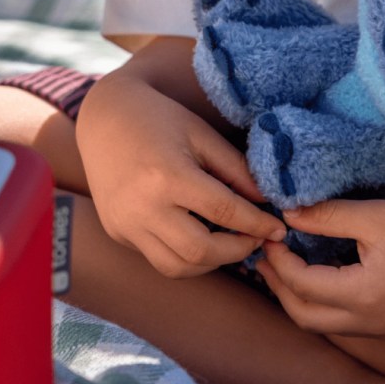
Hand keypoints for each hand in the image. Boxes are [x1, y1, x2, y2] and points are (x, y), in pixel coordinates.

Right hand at [77, 51, 285, 277]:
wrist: (104, 117)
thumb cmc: (159, 118)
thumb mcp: (203, 135)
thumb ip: (237, 170)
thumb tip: (268, 202)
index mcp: (168, 177)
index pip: (225, 213)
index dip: (258, 224)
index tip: (280, 228)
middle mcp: (143, 208)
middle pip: (200, 251)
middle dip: (238, 250)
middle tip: (257, 238)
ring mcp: (125, 224)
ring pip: (177, 267)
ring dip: (211, 261)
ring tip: (232, 241)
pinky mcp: (117, 232)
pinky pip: (157, 258)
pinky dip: (186, 256)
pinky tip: (202, 236)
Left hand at [256, 198, 384, 338]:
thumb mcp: (376, 214)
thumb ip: (327, 216)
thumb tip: (287, 214)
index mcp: (364, 296)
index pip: (302, 284)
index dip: (279, 259)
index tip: (269, 233)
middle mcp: (373, 324)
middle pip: (306, 316)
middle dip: (280, 286)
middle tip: (265, 255)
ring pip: (326, 324)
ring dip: (302, 297)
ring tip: (288, 263)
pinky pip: (349, 322)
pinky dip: (328, 302)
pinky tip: (325, 273)